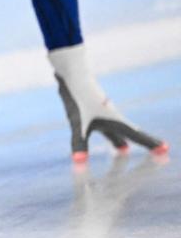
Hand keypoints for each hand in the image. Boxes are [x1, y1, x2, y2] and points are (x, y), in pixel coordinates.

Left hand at [50, 44, 168, 160]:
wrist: (72, 75)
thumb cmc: (78, 99)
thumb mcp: (77, 124)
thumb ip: (79, 144)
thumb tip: (79, 162)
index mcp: (115, 121)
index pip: (137, 136)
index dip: (151, 144)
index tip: (166, 149)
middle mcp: (112, 117)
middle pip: (130, 133)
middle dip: (141, 143)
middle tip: (157, 151)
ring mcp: (102, 112)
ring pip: (115, 130)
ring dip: (121, 140)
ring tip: (123, 149)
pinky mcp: (91, 109)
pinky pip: (104, 125)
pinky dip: (110, 134)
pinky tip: (103, 132)